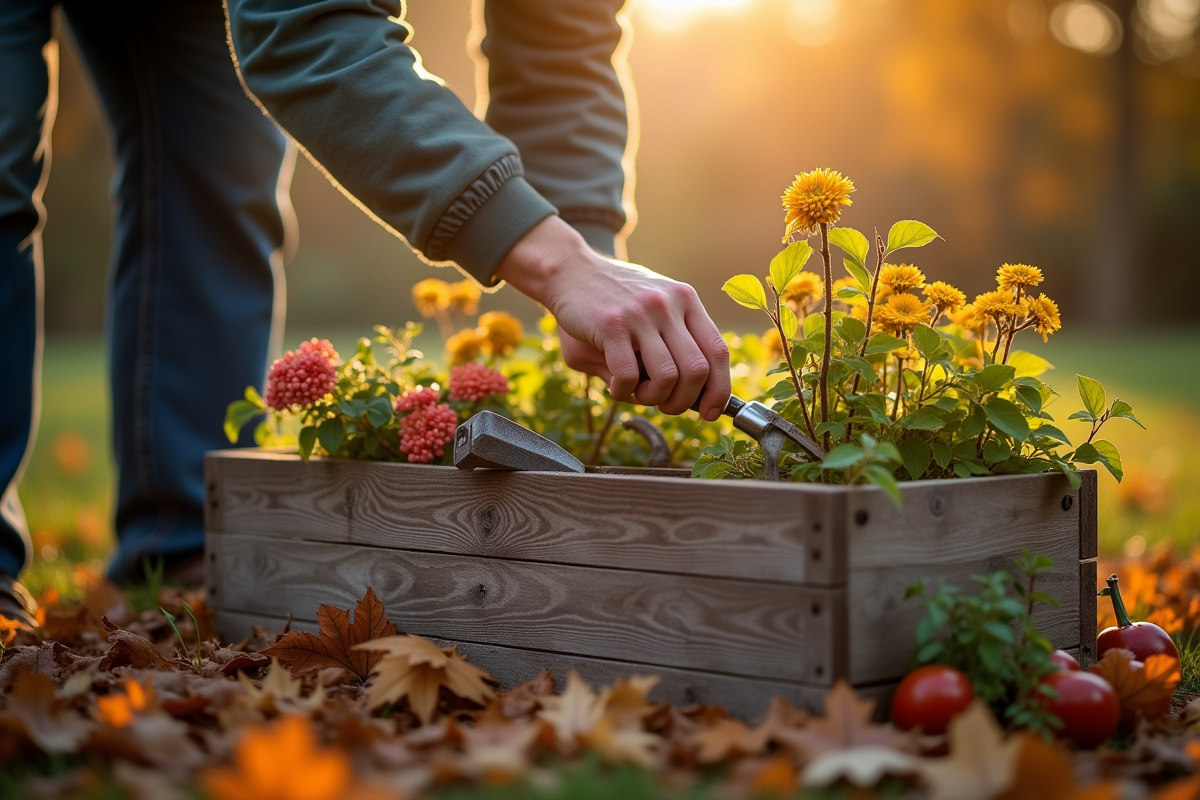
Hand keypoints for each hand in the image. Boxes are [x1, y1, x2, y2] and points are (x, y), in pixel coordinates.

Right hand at [495, 216, 729, 420]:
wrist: (569, 270)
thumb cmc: (612, 302)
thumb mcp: (653, 313)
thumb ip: (673, 348)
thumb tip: (693, 397)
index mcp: (686, 301)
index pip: (718, 351)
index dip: (719, 389)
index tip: (710, 411)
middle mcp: (669, 304)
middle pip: (697, 371)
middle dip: (684, 402)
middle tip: (666, 405)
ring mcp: (641, 314)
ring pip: (668, 377)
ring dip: (654, 399)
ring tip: (638, 393)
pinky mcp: (611, 325)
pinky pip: (628, 376)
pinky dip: (623, 393)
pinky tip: (615, 386)